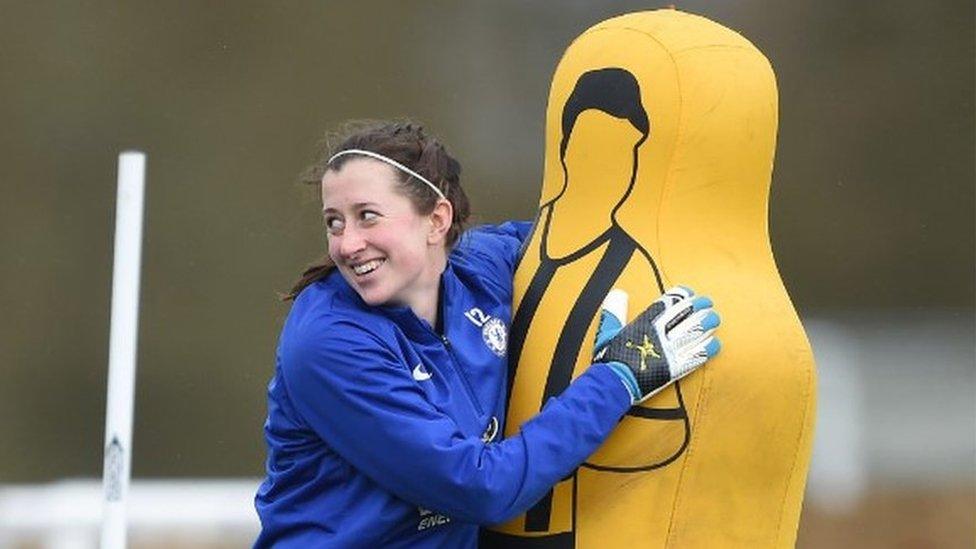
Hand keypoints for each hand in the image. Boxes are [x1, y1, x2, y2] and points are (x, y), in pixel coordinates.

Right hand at [593, 286, 720, 403]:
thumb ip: (614, 311)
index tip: (689, 292)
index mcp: (645, 322)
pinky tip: (715, 344)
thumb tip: (618, 293)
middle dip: (699, 306)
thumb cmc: (610, 360)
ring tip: (715, 319)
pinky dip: (708, 348)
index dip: (681, 295)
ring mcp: (671, 350)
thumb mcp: (607, 331)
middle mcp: (661, 333)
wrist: (615, 383)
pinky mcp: (677, 367)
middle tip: (707, 303)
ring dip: (708, 323)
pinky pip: (698, 355)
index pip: (668, 301)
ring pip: (696, 331)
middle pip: (687, 313)